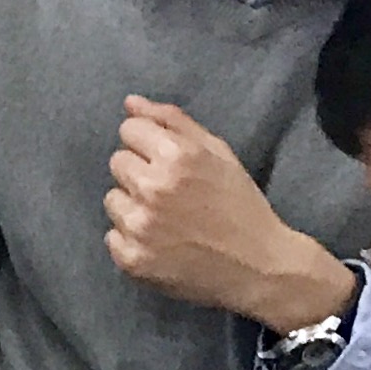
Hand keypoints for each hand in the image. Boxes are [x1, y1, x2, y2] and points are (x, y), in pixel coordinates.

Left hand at [102, 97, 354, 329]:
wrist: (258, 266)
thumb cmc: (240, 205)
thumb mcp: (218, 153)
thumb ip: (172, 122)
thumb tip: (130, 103)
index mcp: (177, 156)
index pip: (129, 131)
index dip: (148, 143)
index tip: (166, 161)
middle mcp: (153, 188)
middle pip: (117, 162)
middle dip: (140, 172)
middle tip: (171, 192)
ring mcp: (139, 226)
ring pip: (112, 199)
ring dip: (133, 206)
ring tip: (167, 219)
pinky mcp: (131, 259)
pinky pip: (112, 236)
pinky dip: (132, 239)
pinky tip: (162, 243)